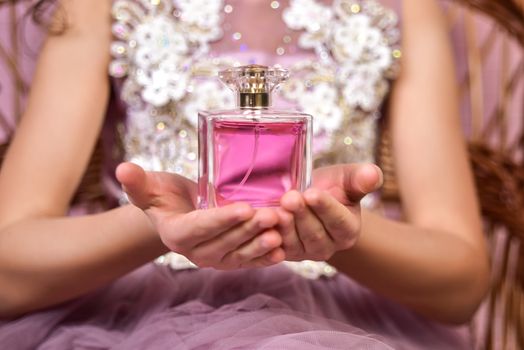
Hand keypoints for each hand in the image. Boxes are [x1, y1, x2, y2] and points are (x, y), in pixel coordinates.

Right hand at [116, 163, 284, 268]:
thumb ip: (138, 182)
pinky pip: (250, 261)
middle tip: (272, 214)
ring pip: (241, 254)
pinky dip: (266, 258)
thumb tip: (122, 168)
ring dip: (261, 244)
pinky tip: (283, 250)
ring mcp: (216, 259)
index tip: (243, 208)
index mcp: (177, 235)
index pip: (200, 228)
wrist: (180, 212)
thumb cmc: (165, 197)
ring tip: (280, 231)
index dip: (222, 219)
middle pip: (226, 242)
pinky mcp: (232, 260)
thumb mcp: (151, 188)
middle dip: (249, 229)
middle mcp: (197, 253)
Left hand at [276, 164, 382, 260]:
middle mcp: (328, 247)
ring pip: (294, 242)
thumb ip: (360, 178)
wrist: (305, 195)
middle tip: (289, 197)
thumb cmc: (330, 186)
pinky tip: (261, 222)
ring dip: (284, 226)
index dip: (324, 207)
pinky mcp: (284, 254)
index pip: (338, 221)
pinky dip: (268, 236)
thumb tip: (373, 174)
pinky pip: (275, 248)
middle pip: (314, 233)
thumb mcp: (345, 178)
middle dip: (301, 214)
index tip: (311, 193)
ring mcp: (305, 252)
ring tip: (276, 209)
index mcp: (348, 230)